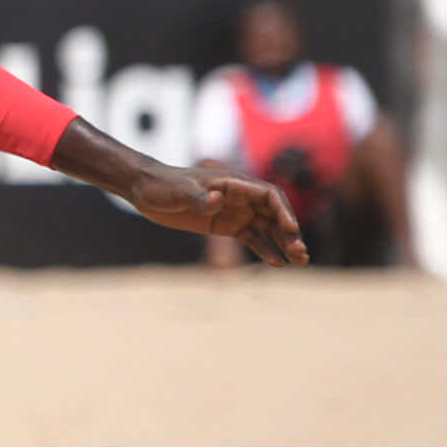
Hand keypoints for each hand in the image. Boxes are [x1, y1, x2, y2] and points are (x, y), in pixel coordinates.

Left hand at [51, 118, 306, 265]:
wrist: (145, 189)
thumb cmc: (162, 184)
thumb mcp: (179, 191)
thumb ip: (198, 196)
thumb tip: (215, 199)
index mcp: (233, 183)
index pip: (269, 196)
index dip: (283, 212)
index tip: (291, 230)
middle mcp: (239, 196)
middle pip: (274, 214)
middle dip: (289, 232)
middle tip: (301, 253)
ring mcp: (234, 211)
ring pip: (267, 228)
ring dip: (284, 243)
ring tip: (299, 261)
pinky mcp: (225, 225)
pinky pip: (251, 237)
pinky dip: (265, 249)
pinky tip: (277, 263)